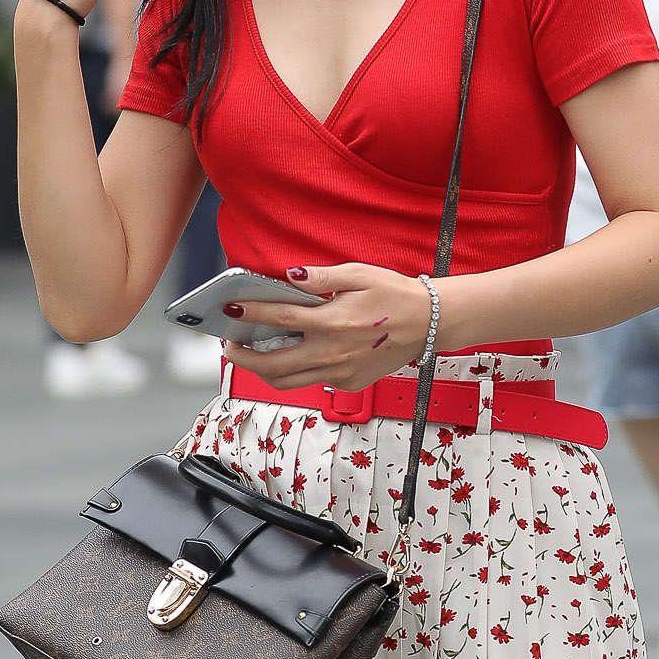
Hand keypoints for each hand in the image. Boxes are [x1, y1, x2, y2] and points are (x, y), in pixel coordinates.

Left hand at [223, 262, 433, 390]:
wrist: (429, 324)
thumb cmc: (394, 295)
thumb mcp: (359, 275)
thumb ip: (321, 278)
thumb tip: (289, 276)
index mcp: (332, 323)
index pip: (279, 320)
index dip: (250, 314)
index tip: (230, 309)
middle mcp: (331, 354)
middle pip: (272, 365)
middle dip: (242, 357)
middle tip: (228, 345)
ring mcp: (339, 374)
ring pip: (287, 382)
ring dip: (262, 371)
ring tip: (250, 355)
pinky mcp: (348, 384)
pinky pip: (311, 382)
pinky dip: (293, 372)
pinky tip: (289, 355)